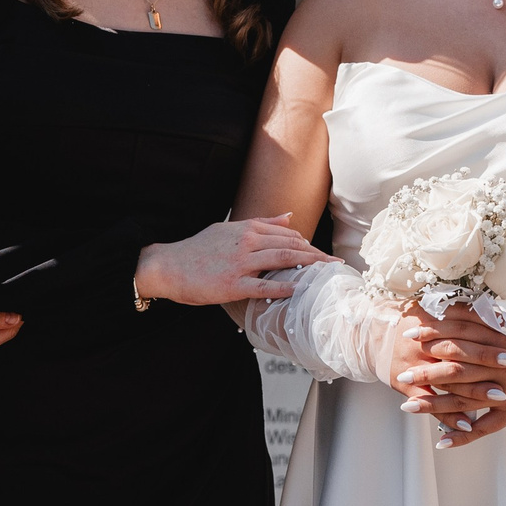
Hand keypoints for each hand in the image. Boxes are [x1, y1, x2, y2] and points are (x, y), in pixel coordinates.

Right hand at [135, 214, 329, 306]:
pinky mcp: (232, 284)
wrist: (168, 265)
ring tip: (327, 273)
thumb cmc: (198, 249)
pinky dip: (284, 287)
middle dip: (317, 254)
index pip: (287, 234)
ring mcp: (240, 263)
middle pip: (290, 246)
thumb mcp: (229, 228)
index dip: (309, 244)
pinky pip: (263, 286)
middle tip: (336, 263)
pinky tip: (300, 289)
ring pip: (282, 261)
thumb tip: (289, 216)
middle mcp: (247, 242)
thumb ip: (260, 223)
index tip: (323, 254)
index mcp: (247, 229)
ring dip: (309, 266)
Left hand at [391, 304, 505, 448]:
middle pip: (458, 368)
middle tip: (402, 375)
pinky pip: (484, 428)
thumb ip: (482, 319)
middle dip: (427, 372)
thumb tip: (447, 307)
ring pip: (465, 400)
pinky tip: (440, 442)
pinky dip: (462, 436)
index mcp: (501, 339)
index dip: (433, 334)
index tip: (409, 335)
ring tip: (407, 407)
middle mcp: (503, 366)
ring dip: (434, 404)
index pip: (460, 335)